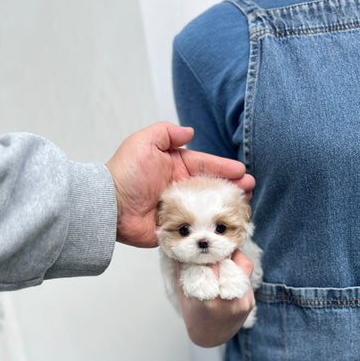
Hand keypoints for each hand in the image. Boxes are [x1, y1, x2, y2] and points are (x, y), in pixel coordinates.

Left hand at [105, 122, 254, 246]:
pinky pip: (198, 228)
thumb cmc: (125, 174)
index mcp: (174, 167)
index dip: (224, 168)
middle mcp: (179, 188)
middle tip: (250, 189)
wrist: (109, 207)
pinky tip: (228, 226)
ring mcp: (179, 210)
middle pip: (211, 187)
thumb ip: (166, 133)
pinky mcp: (177, 229)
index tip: (241, 171)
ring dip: (227, 206)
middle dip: (232, 187)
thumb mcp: (143, 143)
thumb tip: (189, 131)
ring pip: (208, 207)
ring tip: (245, 205)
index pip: (205, 165)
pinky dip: (213, 227)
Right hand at [178, 250, 255, 347]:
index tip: (207, 245)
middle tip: (216, 248)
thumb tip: (185, 243)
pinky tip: (228, 276)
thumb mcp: (184, 290)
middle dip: (224, 251)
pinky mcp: (250, 303)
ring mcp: (242, 302)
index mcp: (208, 297)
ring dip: (233, 259)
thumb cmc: (193, 313)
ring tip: (222, 260)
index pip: (214, 262)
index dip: (211, 251)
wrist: (209, 337)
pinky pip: (246, 279)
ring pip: (244, 265)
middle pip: (232, 260)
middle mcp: (228, 300)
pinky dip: (237, 273)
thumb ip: (186, 267)